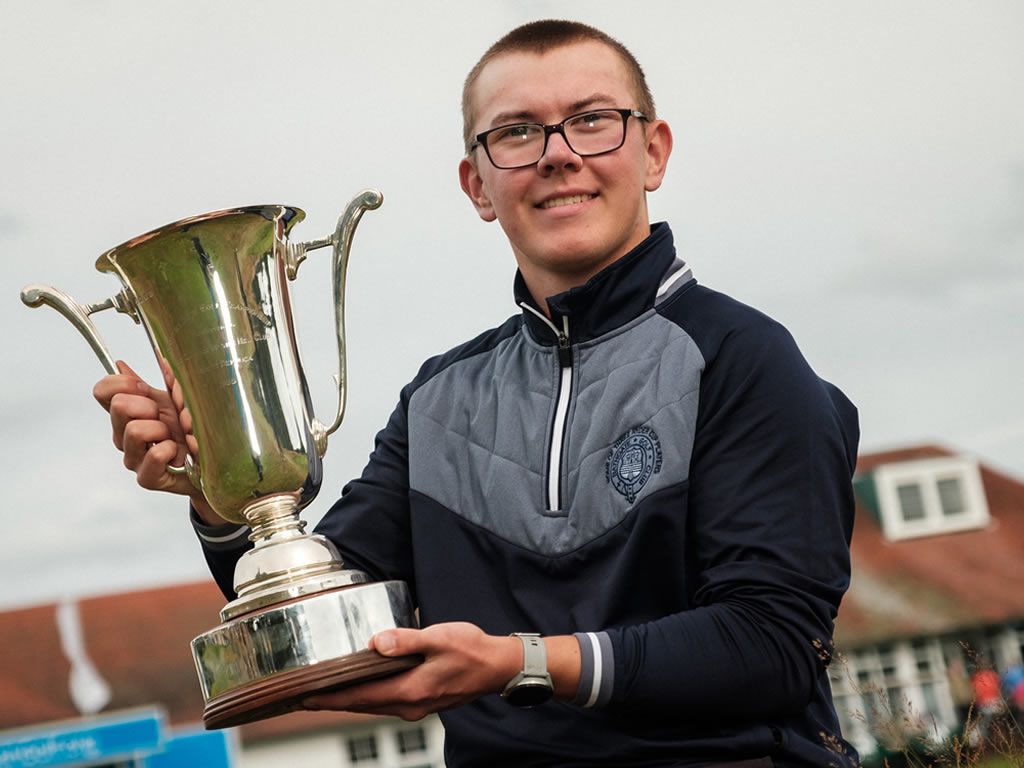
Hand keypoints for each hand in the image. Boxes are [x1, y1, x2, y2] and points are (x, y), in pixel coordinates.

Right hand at [92, 359, 220, 523]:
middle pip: (118, 405)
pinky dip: (172, 450)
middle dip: (148, 404)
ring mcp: (133, 458)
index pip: (102, 392)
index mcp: (129, 414)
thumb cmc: (194, 431)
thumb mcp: (176, 399)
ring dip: (162, 429)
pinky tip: (179, 453)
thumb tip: (121, 365)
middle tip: (165, 417)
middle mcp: (125, 436)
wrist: (215, 462)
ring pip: (134, 430)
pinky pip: (154, 454)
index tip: (144, 388)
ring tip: (175, 437)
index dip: (121, 383)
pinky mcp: (146, 478)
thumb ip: (154, 381)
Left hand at [302, 623, 521, 720]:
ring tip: (327, 691)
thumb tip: (376, 643)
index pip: (360, 697)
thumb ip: (406, 640)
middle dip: (334, 700)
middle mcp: (410, 705)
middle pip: (362, 706)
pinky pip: (388, 702)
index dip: (331, 698)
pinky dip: (369, 696)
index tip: (305, 696)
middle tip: (306, 694)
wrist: (499, 666)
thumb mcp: (439, 638)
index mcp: (410, 690)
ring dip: (350, 699)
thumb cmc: (473, 650)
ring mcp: (418, 706)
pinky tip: (363, 686)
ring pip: (374, 705)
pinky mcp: (424, 700)